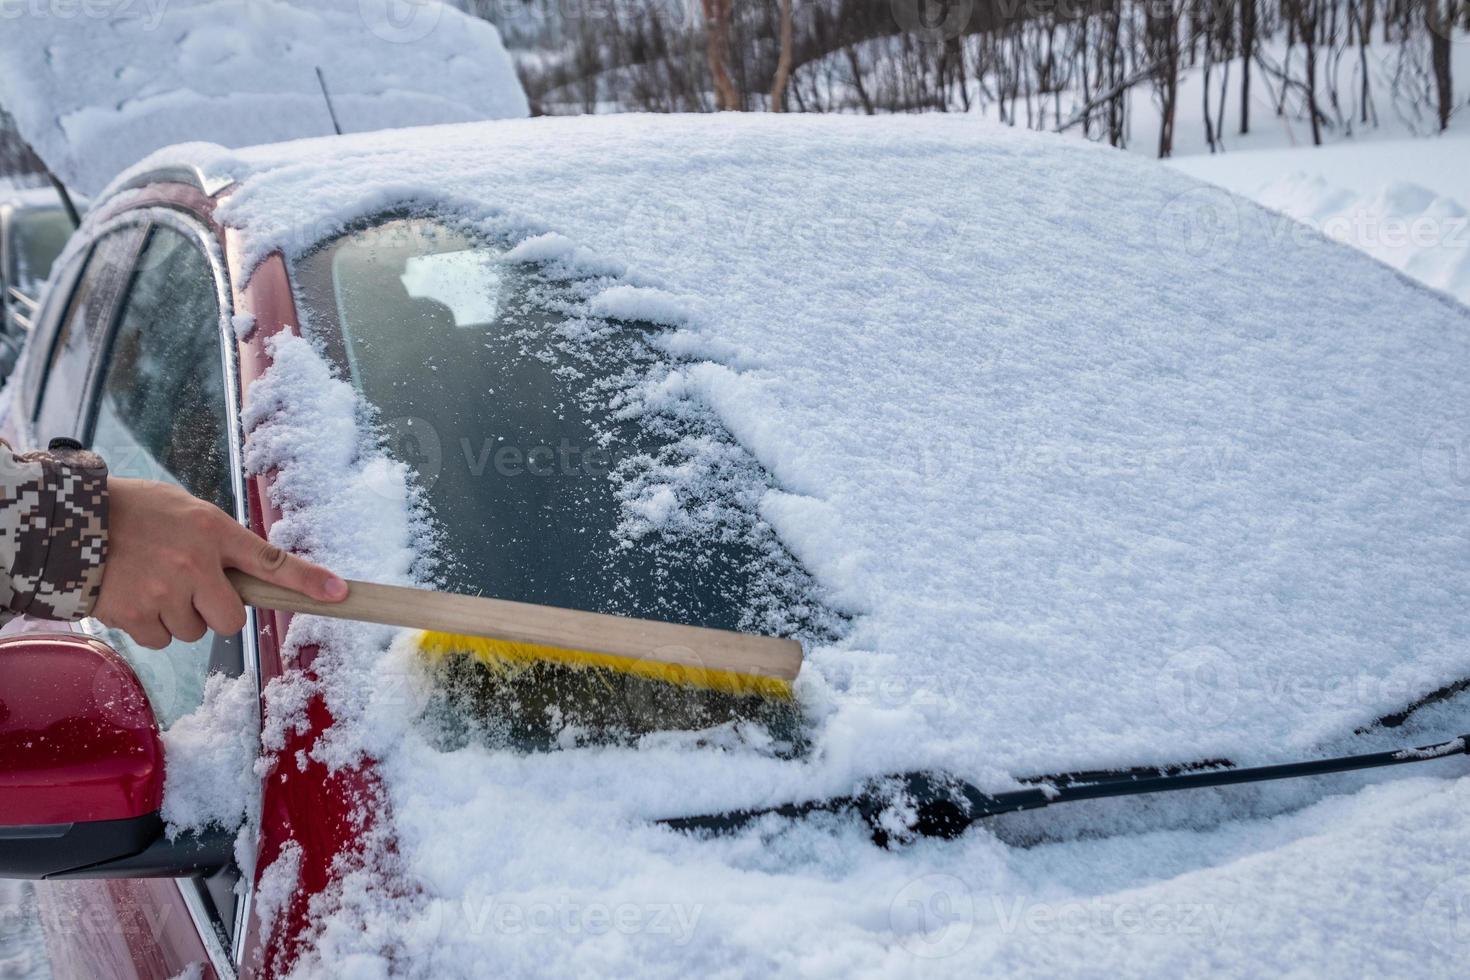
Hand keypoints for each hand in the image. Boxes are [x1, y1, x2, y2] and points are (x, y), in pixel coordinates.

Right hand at [93, 478, 347, 648]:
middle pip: (231, 619)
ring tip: (153, 584)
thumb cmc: (132, 510)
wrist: (69, 522)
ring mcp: (165, 594)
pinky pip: (163, 640)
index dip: (307, 580)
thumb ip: (217, 539)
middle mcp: (195, 565)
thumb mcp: (185, 509)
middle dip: (218, 612)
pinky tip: (136, 597)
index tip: (339, 594)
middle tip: (194, 590)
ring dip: (181, 617)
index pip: (271, 560)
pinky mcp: (136, 616)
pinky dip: (153, 626)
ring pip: (195, 632)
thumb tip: (246, 571)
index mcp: (212, 531)